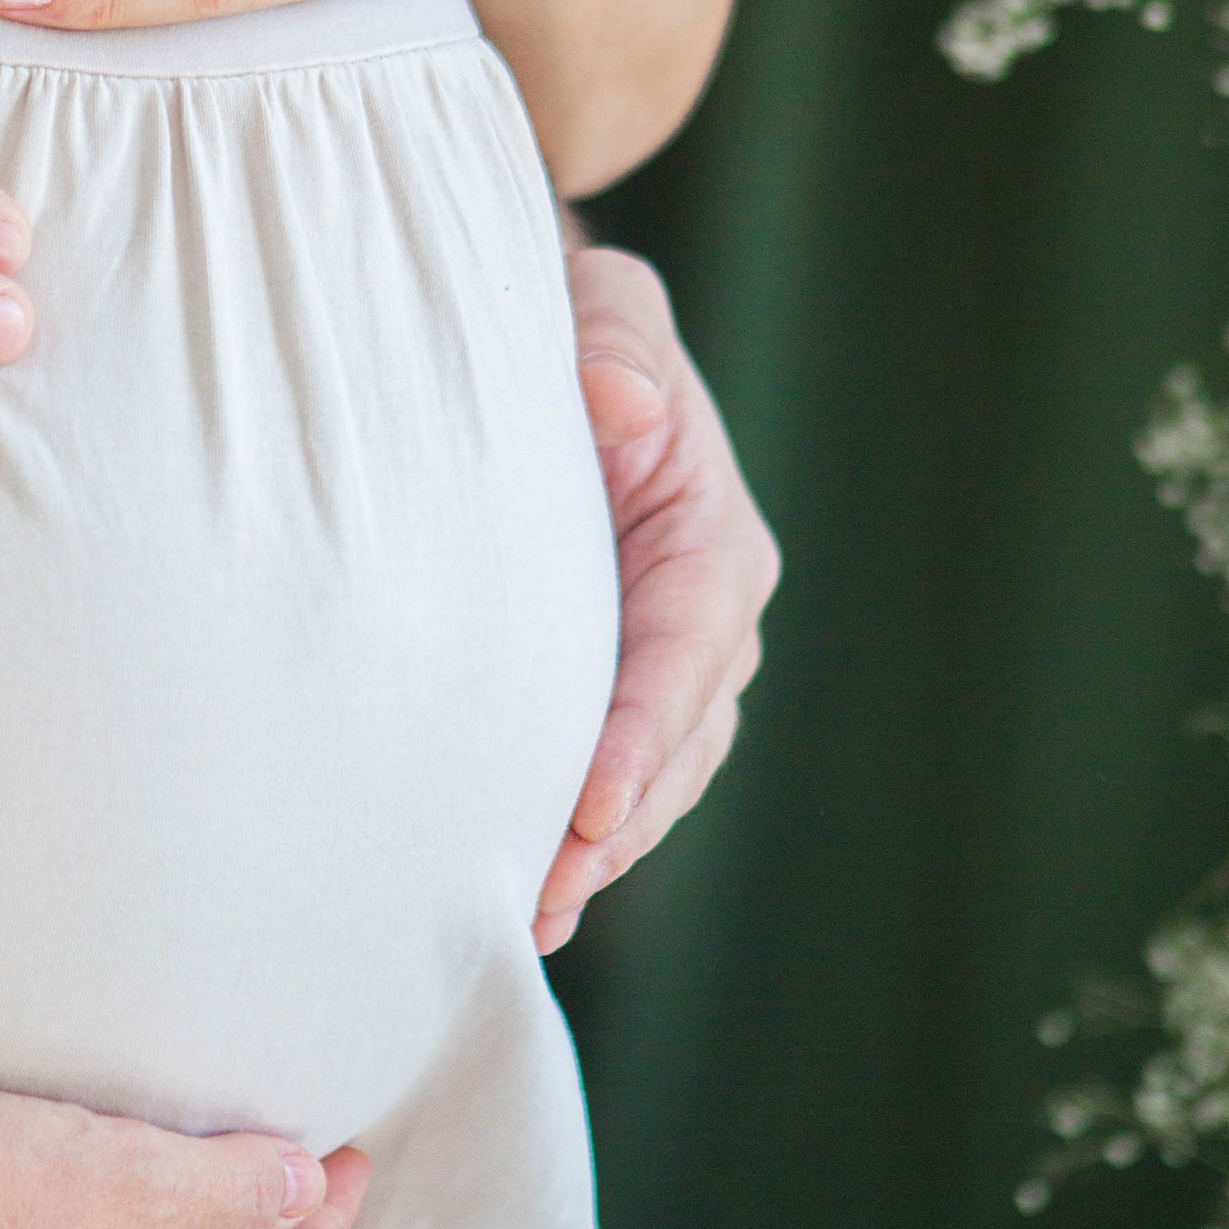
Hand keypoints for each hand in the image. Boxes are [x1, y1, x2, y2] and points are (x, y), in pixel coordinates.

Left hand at [533, 241, 777, 951]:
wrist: (552, 358)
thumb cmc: (574, 328)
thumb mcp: (605, 307)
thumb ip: (613, 343)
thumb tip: (617, 401)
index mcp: (713, 542)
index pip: (684, 650)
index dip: (640, 736)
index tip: (587, 805)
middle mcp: (707, 621)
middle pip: (676, 746)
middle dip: (615, 827)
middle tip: (543, 895)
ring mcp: (665, 669)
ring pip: (649, 783)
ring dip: (594, 856)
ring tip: (525, 920)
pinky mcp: (615, 697)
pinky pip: (607, 782)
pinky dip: (573, 844)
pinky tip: (516, 907)